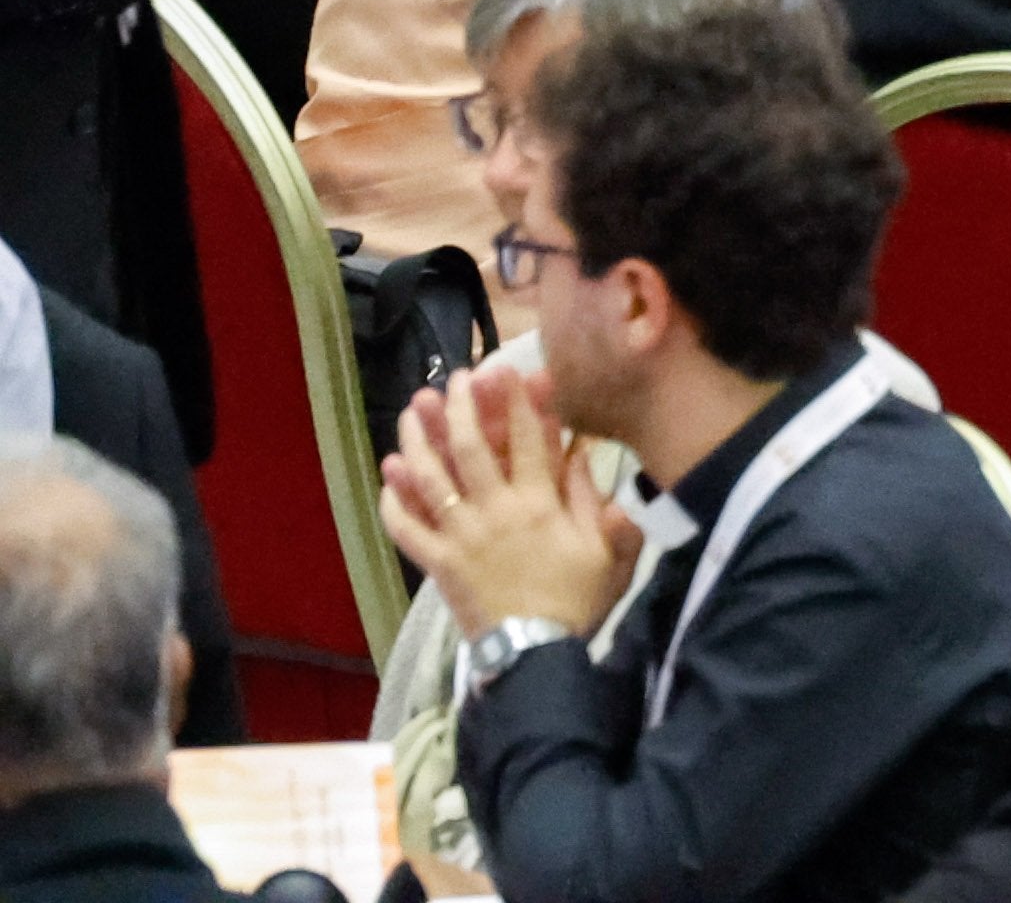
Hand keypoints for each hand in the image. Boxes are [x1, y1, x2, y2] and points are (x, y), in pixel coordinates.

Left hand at [379, 368, 634, 644]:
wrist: (534, 655)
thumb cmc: (575, 601)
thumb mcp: (606, 551)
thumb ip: (594, 501)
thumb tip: (584, 455)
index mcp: (540, 505)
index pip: (530, 440)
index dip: (520, 401)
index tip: (511, 369)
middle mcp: (495, 512)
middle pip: (472, 449)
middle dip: (462, 408)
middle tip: (456, 379)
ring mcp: (460, 537)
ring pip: (432, 480)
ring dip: (419, 440)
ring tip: (412, 410)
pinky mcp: (438, 563)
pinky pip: (407, 528)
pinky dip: (395, 500)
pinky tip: (389, 474)